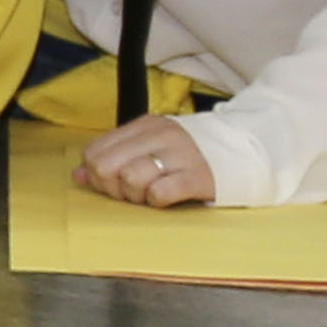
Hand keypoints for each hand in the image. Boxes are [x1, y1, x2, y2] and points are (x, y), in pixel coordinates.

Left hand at [71, 112, 221, 207]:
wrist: (249, 154)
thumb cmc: (191, 156)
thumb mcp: (150, 149)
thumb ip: (114, 158)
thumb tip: (78, 176)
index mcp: (145, 126)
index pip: (94, 152)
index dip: (96, 175)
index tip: (114, 183)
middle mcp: (162, 135)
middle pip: (107, 167)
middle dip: (113, 188)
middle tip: (131, 193)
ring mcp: (182, 154)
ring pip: (130, 179)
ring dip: (136, 196)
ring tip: (151, 195)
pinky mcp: (199, 176)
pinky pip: (160, 192)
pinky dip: (157, 201)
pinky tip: (167, 197)